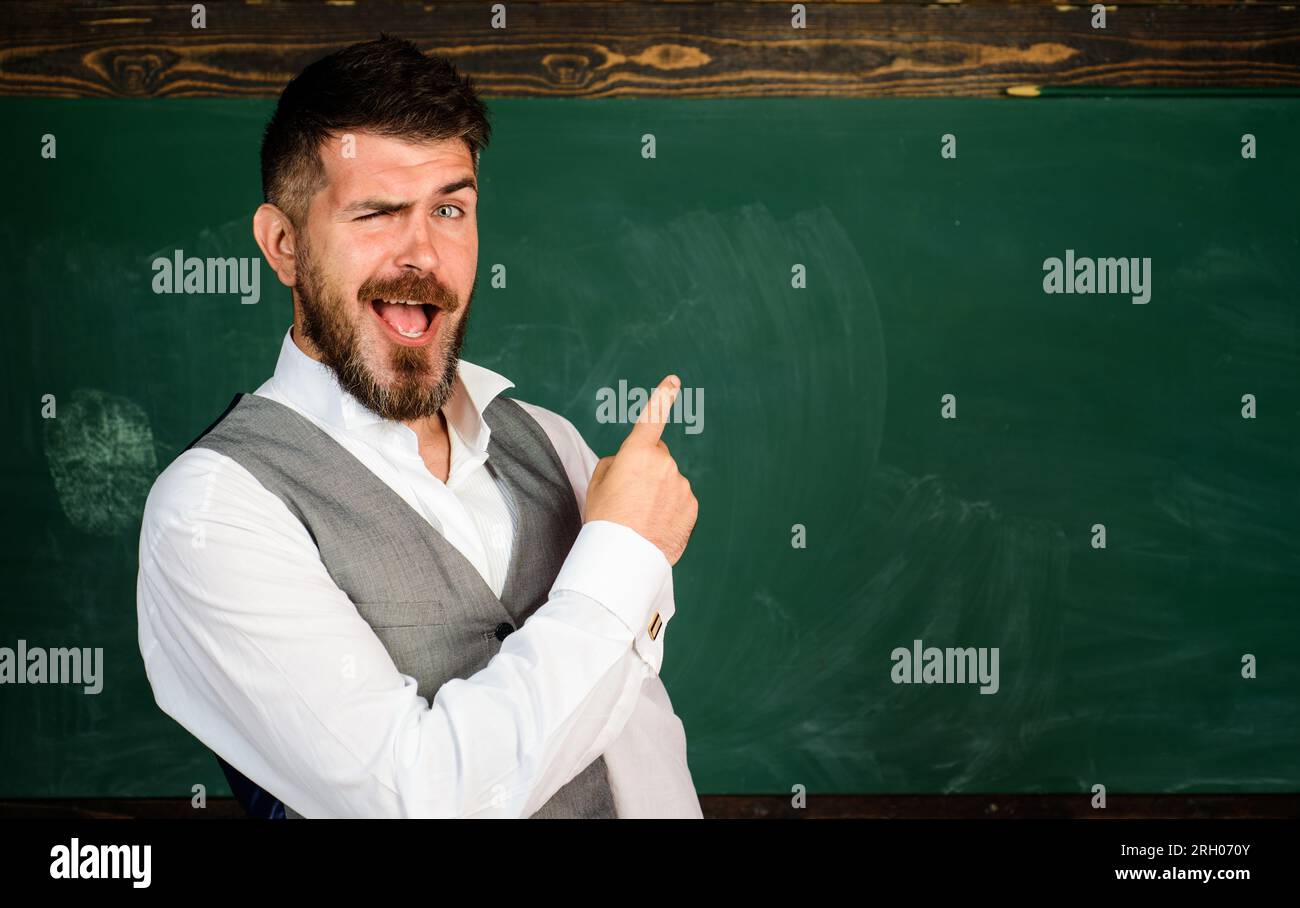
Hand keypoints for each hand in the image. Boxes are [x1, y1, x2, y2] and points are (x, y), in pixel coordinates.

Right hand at [584, 375, 698, 565]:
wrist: (623, 556)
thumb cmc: (605, 519)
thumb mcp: (598, 484)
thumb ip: (616, 464)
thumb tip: (629, 463)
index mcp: (637, 453)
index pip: (652, 418)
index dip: (662, 396)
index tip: (673, 381)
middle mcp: (664, 463)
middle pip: (657, 457)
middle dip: (647, 469)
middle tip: (630, 496)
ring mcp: (681, 485)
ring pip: (669, 480)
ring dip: (659, 492)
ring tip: (640, 516)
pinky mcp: (692, 506)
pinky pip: (680, 500)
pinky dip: (670, 509)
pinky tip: (655, 525)